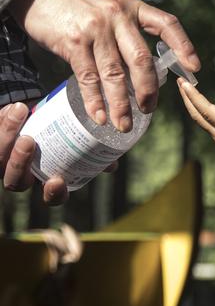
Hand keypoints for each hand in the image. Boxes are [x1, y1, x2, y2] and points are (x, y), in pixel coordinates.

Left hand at [0, 102, 118, 205]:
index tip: (57, 180)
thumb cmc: (60, 131)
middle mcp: (21, 175)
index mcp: (46, 179)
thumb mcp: (75, 141)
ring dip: (7, 134)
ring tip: (20, 111)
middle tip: (29, 141)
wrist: (33, 112)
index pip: (51, 197)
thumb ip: (90, 151)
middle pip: (15, 181)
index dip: (53, 194)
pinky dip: (3, 120)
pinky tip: (15, 107)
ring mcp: (3, 161)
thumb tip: (112, 162)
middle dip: (20, 162)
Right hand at [9, 0, 200, 131]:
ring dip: (121, 104)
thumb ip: (130, 32)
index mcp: (133, 8)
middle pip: (141, 59)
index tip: (194, 68)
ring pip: (115, 74)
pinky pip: (88, 78)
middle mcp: (118, 16)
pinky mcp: (74, 42)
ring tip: (125, 125)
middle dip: (148, 90)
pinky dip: (95, 101)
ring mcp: (95, 29)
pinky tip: (100, 117)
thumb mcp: (113, 8)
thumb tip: (147, 73)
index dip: (184, 46)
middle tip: (149, 109)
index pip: (167, 24)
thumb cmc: (82, 7)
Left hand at [178, 79, 214, 172]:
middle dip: (186, 97)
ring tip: (186, 88)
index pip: (205, 109)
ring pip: (199, 119)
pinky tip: (198, 102)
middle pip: (196, 115)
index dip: (193, 95)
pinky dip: (198, 110)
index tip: (184, 82)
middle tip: (180, 81)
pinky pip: (204, 122)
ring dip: (191, 103)